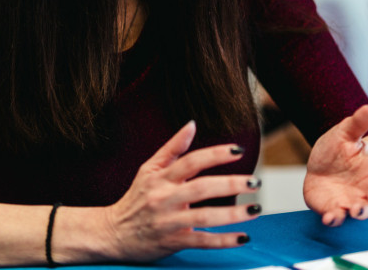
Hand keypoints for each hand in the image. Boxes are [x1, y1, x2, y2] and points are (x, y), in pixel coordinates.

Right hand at [101, 121, 261, 261]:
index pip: (191, 161)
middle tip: (254, 182)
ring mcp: (169, 222)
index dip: (216, 154)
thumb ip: (172, 148)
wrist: (112, 232)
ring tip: (255, 208)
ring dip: (233, 214)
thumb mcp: (148, 169)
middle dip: (231, 184)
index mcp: (161, 177)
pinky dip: (223, 241)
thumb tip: (192, 124)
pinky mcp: (173, 242)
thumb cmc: (135, 198)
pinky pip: (202, 241)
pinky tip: (242, 237)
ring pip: (204, 217)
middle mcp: (165, 198)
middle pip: (202, 188)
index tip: (238, 151)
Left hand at [303, 104, 367, 226]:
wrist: (321, 168)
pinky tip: (331, 217)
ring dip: (361, 211)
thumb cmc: (339, 150)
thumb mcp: (345, 133)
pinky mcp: (334, 209)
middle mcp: (365, 187)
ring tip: (358, 210)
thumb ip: (359, 122)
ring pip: (360, 209)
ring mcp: (350, 200)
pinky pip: (336, 217)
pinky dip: (335, 218)